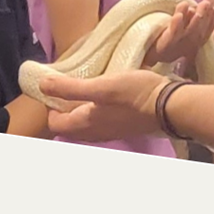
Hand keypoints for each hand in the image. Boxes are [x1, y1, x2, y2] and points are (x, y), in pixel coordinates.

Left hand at [40, 70, 167, 140]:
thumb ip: (70, 88)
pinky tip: (100, 89)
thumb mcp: (101, 87)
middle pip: (68, 123)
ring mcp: (110, 129)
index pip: (54, 123)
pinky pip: (98, 117)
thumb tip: (42, 86)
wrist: (172, 106)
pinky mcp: (122, 123)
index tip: (53, 84)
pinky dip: (92, 105)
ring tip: (80, 82)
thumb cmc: (135, 95)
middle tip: (64, 81)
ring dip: (77, 104)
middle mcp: (96, 132)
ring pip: (84, 120)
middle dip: (61, 104)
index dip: (48, 105)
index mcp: (86, 125)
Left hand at [144, 0, 213, 65]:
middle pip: (199, 28)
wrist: (153, 56)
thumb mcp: (181, 30)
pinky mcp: (166, 43)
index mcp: (195, 40)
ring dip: (193, 19)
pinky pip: (172, 33)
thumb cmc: (169, 41)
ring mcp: (178, 43)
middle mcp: (189, 43)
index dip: (212, 19)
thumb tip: (193, 6)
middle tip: (208, 1)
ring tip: (195, 7)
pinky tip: (179, 15)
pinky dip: (176, 24)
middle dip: (204, 14)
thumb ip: (187, 18)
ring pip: (188, 30)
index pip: (206, 29)